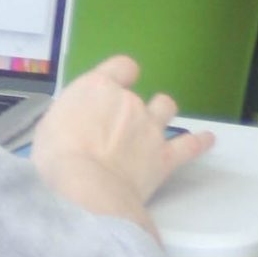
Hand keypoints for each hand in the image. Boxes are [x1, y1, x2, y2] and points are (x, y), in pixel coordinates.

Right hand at [32, 54, 213, 221]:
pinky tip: (208, 140)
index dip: (119, 75)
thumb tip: (75, 127)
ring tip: (158, 122)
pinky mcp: (164, 157)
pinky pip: (189, 146)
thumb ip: (70, 120)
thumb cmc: (58, 158)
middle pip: (136, 96)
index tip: (113, 86)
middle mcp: (128, 102)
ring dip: (162, 112)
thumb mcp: (49, 128)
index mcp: (98, 88)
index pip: (121, 67)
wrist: (86, 189)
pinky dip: (200, 142)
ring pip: (165, 108)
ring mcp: (150, 128)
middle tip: (114, 130)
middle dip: (128, 108)